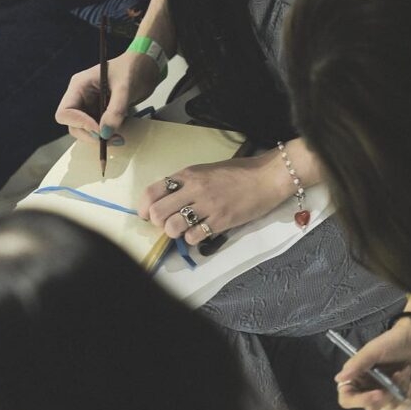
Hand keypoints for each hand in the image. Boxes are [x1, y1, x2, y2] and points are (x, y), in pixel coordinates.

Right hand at [55, 50, 160, 144]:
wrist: (146, 68)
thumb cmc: (132, 68)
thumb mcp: (125, 88)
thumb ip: (115, 110)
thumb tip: (105, 132)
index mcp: (79, 86)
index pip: (65, 112)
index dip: (79, 124)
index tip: (99, 130)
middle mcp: (81, 97)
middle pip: (74, 126)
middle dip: (90, 135)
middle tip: (110, 138)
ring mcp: (90, 107)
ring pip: (85, 131)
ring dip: (99, 138)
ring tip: (118, 138)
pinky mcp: (100, 114)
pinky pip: (98, 130)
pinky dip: (107, 136)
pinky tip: (119, 134)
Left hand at [138, 149, 288, 246]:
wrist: (267, 177)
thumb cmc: (239, 173)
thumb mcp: (206, 170)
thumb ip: (186, 183)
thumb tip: (167, 200)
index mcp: (188, 174)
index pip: (152, 191)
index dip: (143, 207)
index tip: (146, 215)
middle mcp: (194, 189)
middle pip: (157, 212)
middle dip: (157, 223)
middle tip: (168, 224)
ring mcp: (207, 206)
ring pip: (172, 227)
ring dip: (174, 232)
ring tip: (184, 230)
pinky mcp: (221, 221)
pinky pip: (194, 236)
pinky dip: (193, 239)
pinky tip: (200, 233)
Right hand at [333, 316, 410, 409]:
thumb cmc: (393, 342)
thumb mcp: (373, 350)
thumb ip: (357, 364)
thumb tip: (338, 379)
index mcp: (357, 378)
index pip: (348, 399)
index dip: (360, 401)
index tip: (378, 393)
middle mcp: (369, 388)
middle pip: (371, 407)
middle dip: (387, 396)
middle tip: (397, 377)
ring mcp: (386, 393)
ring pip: (390, 406)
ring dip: (400, 388)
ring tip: (406, 371)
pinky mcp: (401, 394)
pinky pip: (404, 405)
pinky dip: (410, 392)